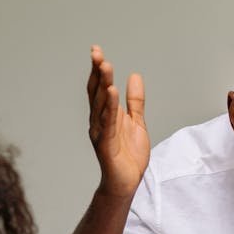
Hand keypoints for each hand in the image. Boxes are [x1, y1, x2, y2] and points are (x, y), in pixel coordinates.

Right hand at [86, 45, 149, 196]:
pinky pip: (107, 122)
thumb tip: (135, 76)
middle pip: (96, 92)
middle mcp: (99, 121)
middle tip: (97, 53)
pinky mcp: (106, 145)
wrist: (127, 183)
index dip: (98, 70)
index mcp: (106, 115)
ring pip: (100, 104)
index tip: (97, 51)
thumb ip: (135, 101)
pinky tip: (111, 91)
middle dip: (97, 72)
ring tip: (105, 65)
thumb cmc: (129, 155)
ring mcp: (101, 133)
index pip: (100, 88)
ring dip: (102, 84)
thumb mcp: (136, 122)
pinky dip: (108, 106)